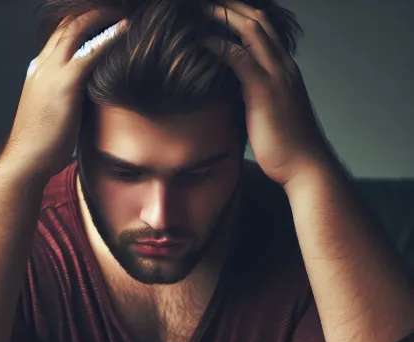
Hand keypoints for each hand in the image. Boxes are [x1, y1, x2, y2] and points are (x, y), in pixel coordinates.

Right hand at [1, 10, 127, 183]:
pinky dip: (108, 37)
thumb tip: (89, 99)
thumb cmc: (43, 145)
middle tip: (117, 10)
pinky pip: (89, 51)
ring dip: (102, 16)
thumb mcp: (55, 113)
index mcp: (39, 71)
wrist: (27, 160)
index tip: (103, 21)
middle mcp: (42, 65)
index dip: (82, 23)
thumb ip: (69, 98)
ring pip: (77, 29)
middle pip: (67, 24)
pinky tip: (125, 29)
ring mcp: (51, 72)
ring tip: (124, 13)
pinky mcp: (64, 84)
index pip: (60, 35)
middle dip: (93, 13)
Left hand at [203, 1, 332, 185]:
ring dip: (221, 16)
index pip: (264, 29)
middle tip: (202, 3)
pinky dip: (217, 45)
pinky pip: (238, 57)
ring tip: (196, 10)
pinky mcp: (265, 91)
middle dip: (228, 6)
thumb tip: (232, 96)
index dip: (239, 15)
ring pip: (249, 30)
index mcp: (285, 70)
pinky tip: (198, 42)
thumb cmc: (286, 147)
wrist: (304, 167)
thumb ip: (255, 97)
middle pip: (256, 19)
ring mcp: (277, 75)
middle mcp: (284, 65)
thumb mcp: (271, 114)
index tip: (215, 12)